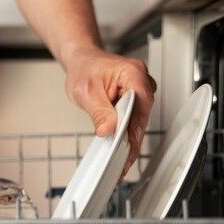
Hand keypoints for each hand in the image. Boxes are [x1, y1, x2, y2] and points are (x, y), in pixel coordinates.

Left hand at [61, 46, 156, 172]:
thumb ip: (99, 112)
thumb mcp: (86, 92)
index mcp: (133, 73)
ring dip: (129, 138)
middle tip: (122, 163)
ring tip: (120, 159)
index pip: (139, 107)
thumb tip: (108, 130)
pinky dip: (125, 131)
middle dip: (132, 140)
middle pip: (141, 116)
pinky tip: (119, 146)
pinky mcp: (135, 98)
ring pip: (139, 119)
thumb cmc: (84, 69)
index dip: (133, 132)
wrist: (82, 60)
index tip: (126, 152)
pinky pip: (134, 117)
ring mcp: (141, 89)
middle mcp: (142, 80)